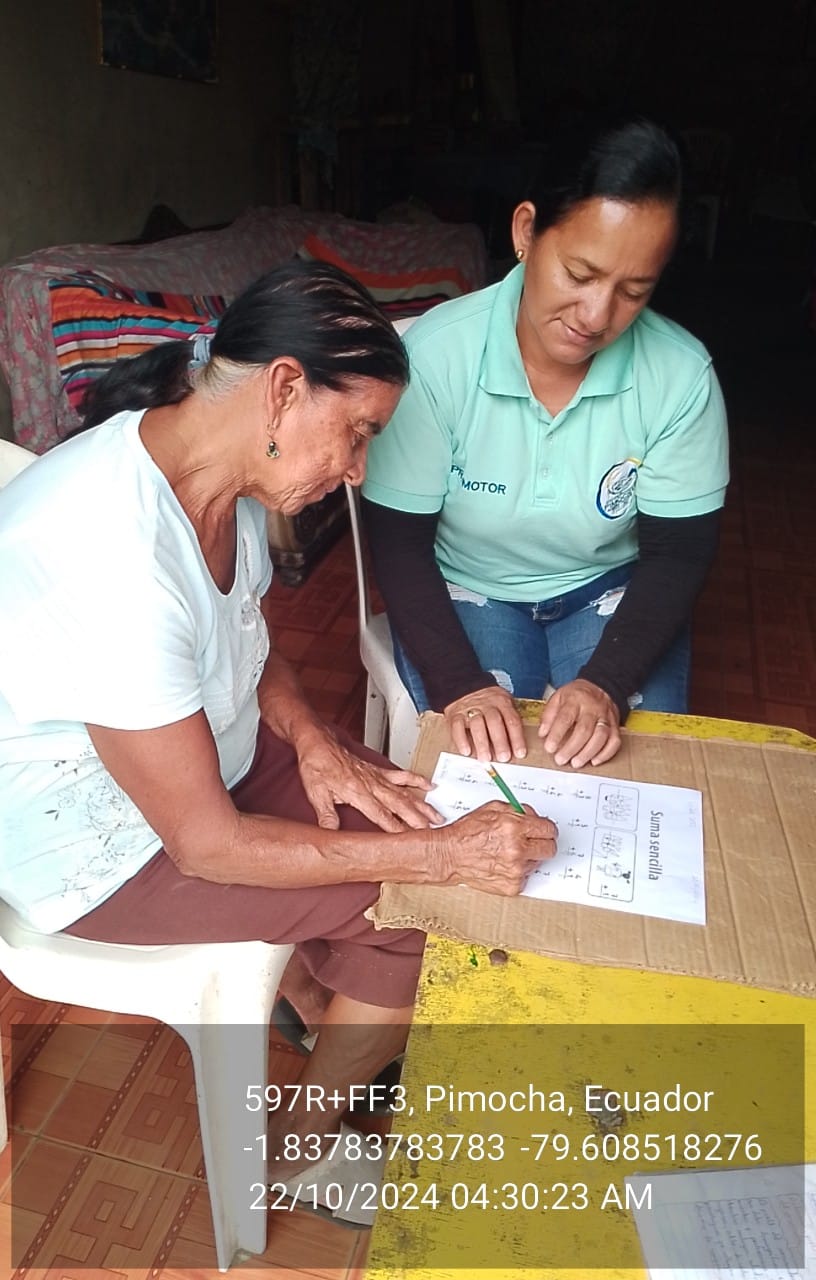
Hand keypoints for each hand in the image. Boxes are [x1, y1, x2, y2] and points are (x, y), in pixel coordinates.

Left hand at [295, 731, 439, 832]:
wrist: (318, 743)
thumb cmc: (317, 765)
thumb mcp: (316, 793)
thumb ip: (326, 815)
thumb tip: (331, 834)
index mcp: (358, 792)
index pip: (382, 815)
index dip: (397, 829)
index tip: (410, 840)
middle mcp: (372, 785)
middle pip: (400, 805)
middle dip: (418, 820)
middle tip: (433, 832)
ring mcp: (377, 777)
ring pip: (405, 793)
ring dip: (422, 805)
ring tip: (437, 816)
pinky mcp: (378, 770)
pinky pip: (402, 776)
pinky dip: (417, 781)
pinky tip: (430, 786)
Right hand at [432, 801, 557, 895]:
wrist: (450, 855)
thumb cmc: (467, 833)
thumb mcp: (493, 809)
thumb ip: (518, 810)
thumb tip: (533, 816)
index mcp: (514, 827)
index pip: (549, 829)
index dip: (547, 829)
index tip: (544, 831)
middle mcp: (517, 850)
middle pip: (550, 849)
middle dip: (543, 843)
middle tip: (532, 842)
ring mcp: (516, 870)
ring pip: (537, 863)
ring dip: (527, 857)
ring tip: (508, 853)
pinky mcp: (512, 886)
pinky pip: (525, 877)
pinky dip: (517, 871)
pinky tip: (502, 864)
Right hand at [444, 686, 527, 762]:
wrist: (464, 686)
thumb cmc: (489, 702)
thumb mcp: (504, 704)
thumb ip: (509, 722)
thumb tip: (516, 748)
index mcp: (502, 702)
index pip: (512, 720)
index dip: (517, 738)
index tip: (519, 753)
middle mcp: (486, 704)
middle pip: (494, 722)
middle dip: (500, 741)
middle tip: (503, 757)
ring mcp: (470, 709)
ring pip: (477, 725)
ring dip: (482, 743)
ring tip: (486, 758)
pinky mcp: (455, 714)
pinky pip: (457, 727)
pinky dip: (461, 740)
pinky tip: (466, 751)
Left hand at [537, 679, 620, 767]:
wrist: (599, 687)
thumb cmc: (576, 695)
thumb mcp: (558, 697)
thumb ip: (549, 715)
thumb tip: (543, 733)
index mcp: (575, 700)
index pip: (566, 718)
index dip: (557, 734)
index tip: (549, 748)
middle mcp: (593, 708)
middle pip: (584, 730)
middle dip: (571, 748)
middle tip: (561, 760)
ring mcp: (606, 716)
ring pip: (601, 736)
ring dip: (588, 753)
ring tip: (576, 763)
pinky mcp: (615, 725)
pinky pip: (614, 740)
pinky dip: (606, 753)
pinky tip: (594, 761)